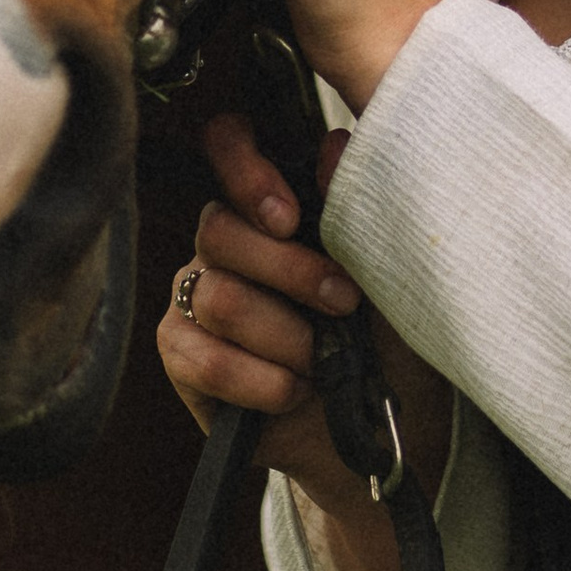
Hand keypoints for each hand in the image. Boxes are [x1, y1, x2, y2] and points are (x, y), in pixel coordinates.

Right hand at [157, 112, 452, 570]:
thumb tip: (332, 143)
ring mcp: (195, 295)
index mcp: (274, 202)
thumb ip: (355, 207)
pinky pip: (206, 360)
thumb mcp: (388, 272)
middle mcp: (225, 241)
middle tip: (343, 304)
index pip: (226, 143)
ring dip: (288, 338)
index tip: (291, 218)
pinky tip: (293, 390)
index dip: (244, 170)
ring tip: (324, 360)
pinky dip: (263, 382)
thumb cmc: (388, 337)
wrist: (379, 427)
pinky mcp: (181, 355)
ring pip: (219, 298)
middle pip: (219, 229)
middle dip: (291, 273)